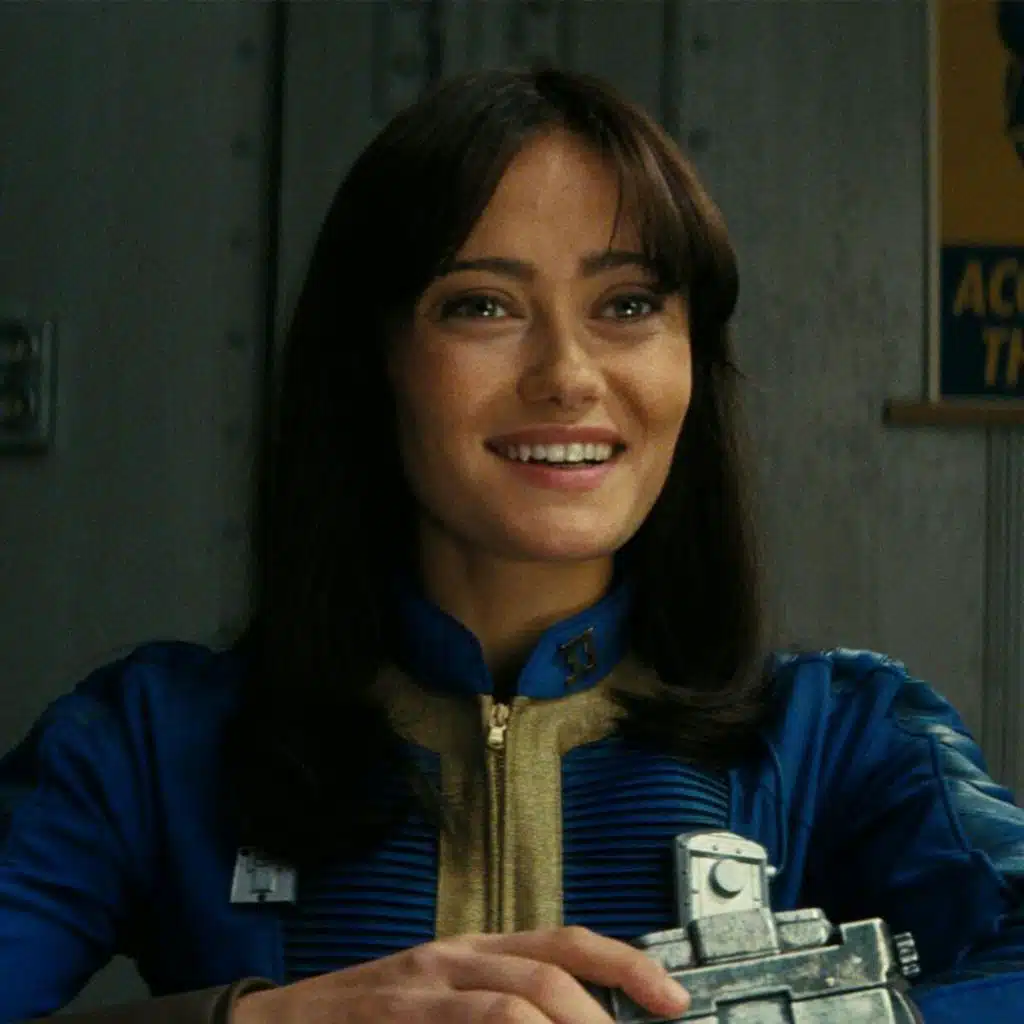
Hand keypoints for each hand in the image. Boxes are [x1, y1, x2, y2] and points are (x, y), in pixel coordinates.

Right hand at [232, 925, 690, 1022]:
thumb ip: (500, 1007)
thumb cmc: (370, 1021)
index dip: (626, 964)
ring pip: (516, 996)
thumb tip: (575, 1019)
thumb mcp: (443, 1004)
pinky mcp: (397, 1013)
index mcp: (474, 951)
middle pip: (551, 965)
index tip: (672, 999)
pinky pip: (471, 1022)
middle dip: (605, 1012)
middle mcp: (454, 955)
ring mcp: (423, 984)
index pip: (565, 941)